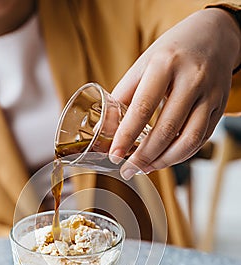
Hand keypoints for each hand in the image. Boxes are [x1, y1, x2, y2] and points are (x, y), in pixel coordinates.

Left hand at [109, 8, 240, 179]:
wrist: (214, 35)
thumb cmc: (172, 53)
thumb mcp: (144, 64)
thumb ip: (124, 95)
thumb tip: (106, 129)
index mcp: (165, 64)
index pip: (143, 108)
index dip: (126, 136)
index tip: (114, 156)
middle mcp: (191, 79)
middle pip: (167, 129)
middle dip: (144, 156)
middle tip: (128, 169)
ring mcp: (210, 94)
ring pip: (189, 140)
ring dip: (164, 160)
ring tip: (146, 167)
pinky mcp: (220, 107)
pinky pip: (201, 139)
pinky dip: (181, 155)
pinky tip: (165, 158)